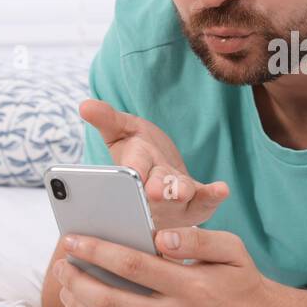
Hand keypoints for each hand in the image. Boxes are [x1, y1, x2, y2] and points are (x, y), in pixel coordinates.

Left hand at [53, 226, 281, 306]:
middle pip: (112, 302)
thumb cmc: (238, 278)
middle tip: (62, 265)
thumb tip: (159, 238)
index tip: (72, 240)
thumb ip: (197, 238)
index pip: (132, 266)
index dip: (96, 251)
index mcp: (191, 287)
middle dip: (78, 281)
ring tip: (68, 289)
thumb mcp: (231, 248)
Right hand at [80, 98, 228, 229]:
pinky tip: (222, 189)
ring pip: (179, 196)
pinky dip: (213, 195)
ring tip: (184, 191)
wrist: (161, 180)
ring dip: (181, 193)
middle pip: (154, 187)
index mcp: (132, 169)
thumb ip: (107, 119)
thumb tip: (85, 105)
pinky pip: (205, 199)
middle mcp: (152, 189)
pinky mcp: (196, 201)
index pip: (130, 170)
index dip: (132, 173)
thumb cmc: (139, 153)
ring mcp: (175, 198)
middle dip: (156, 190)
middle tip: (156, 193)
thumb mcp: (122, 131)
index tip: (132, 173)